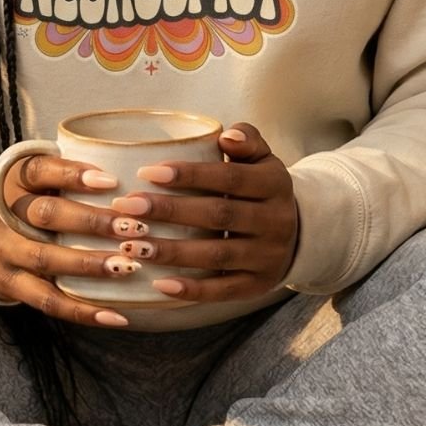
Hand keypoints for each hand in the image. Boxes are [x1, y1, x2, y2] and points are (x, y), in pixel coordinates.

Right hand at [0, 151, 146, 325]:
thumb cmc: (33, 205)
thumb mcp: (41, 182)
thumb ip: (74, 174)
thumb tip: (140, 177)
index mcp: (16, 180)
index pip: (40, 171)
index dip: (73, 175)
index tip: (112, 181)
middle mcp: (5, 214)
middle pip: (46, 215)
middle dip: (92, 222)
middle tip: (133, 228)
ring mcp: (6, 252)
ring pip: (45, 258)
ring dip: (89, 265)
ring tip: (127, 267)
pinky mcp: (11, 285)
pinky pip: (48, 301)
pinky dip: (83, 311)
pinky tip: (117, 316)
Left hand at [110, 121, 299, 305]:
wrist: (299, 235)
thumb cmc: (261, 189)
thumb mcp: (263, 159)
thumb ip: (246, 140)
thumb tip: (227, 135)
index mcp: (275, 184)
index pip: (230, 177)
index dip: (189, 174)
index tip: (146, 172)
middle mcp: (276, 221)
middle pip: (218, 216)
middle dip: (169, 211)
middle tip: (126, 208)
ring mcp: (268, 256)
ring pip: (217, 255)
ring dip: (172, 252)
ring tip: (132, 246)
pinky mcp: (258, 285)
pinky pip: (223, 290)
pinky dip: (191, 290)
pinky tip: (158, 284)